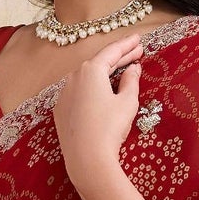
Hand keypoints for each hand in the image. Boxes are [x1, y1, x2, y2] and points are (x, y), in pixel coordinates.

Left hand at [53, 32, 146, 195]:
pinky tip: (101, 93)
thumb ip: (131, 81)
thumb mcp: (127, 102)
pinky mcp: (60, 111)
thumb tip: (133, 69)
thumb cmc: (110, 128)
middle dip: (118, 58)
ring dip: (104, 74)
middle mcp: (73, 77)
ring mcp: (64, 94)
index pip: (112, 51)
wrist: (87, 160)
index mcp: (90, 70)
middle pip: (99, 63)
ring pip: (87, 78)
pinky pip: (78, 94)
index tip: (138, 39)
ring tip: (121, 71)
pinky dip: (91, 90)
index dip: (127, 45)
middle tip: (135, 52)